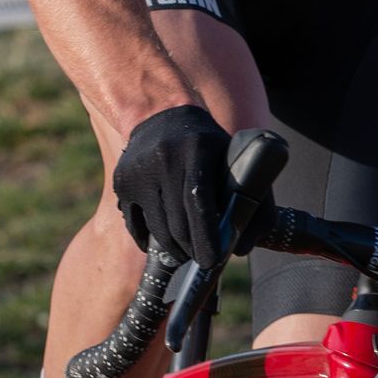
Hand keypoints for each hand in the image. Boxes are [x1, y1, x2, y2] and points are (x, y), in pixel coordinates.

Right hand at [112, 106, 273, 267]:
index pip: (198, 203)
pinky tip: (164, 241)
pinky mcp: (122, 182)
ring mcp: (138, 171)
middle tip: (202, 259)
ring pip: (157, 229)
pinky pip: (135, 226)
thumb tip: (242, 249)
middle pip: (177, 223)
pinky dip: (150, 241)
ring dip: (174, 248)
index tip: (212, 261)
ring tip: (186, 250)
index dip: (206, 237)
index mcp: (197, 151)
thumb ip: (254, 202)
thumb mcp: (236, 160)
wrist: (163, 116)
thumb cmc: (210, 147)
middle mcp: (164, 159)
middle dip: (192, 249)